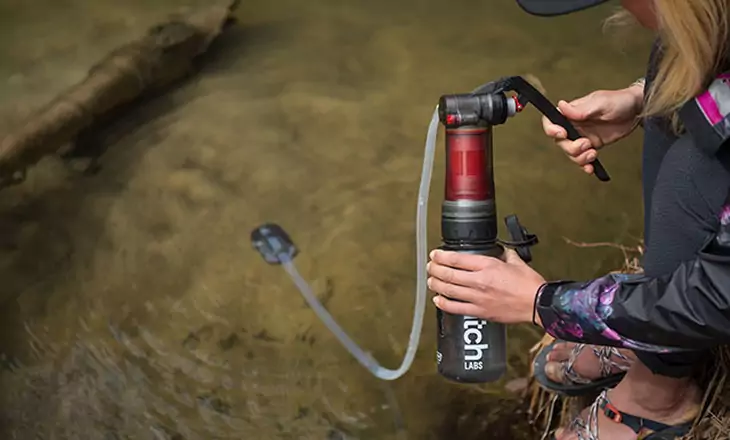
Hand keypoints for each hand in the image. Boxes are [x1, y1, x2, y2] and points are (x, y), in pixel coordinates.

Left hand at [426, 248, 545, 323]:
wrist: (537, 303)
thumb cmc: (529, 284)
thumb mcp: (516, 261)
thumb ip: (504, 254)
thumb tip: (499, 250)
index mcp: (488, 265)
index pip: (456, 259)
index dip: (441, 256)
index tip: (435, 255)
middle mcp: (479, 281)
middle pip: (448, 274)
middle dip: (435, 269)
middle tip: (430, 267)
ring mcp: (478, 297)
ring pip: (448, 290)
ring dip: (436, 285)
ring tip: (431, 281)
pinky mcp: (480, 311)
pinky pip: (455, 308)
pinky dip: (443, 304)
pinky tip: (438, 300)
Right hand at [543, 85, 643, 174]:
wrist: (637, 110)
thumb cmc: (619, 101)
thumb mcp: (601, 103)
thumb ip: (581, 109)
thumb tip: (561, 106)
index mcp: (572, 113)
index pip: (551, 121)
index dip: (551, 129)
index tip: (563, 134)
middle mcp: (574, 125)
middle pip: (560, 142)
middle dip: (571, 148)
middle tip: (587, 144)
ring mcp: (582, 136)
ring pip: (571, 153)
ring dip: (579, 158)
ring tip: (593, 153)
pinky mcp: (592, 145)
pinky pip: (583, 159)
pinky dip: (585, 165)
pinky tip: (591, 169)